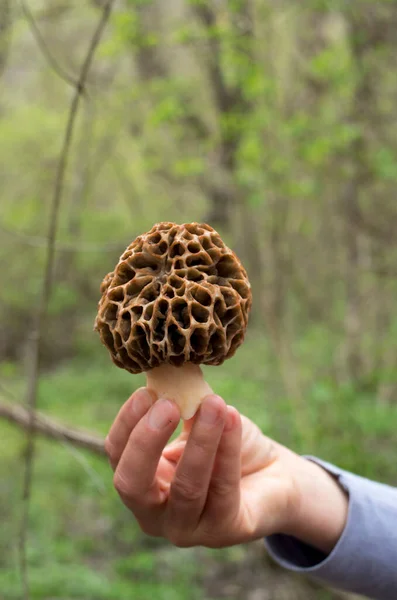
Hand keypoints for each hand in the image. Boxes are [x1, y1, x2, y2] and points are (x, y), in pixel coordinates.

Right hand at [105, 389, 347, 550]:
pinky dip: (227, 450)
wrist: (274, 473)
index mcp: (142, 481)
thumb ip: (181, 400)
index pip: (118, 455)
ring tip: (215, 404)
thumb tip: (166, 369)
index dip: (128, 422)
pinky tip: (232, 418)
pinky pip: (223, 490)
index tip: (150, 390)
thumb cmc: (227, 444)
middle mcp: (155, 513)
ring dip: (201, 440)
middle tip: (169, 405)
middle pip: (132, 484)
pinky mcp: (224, 531)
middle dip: (147, 441)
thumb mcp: (198, 419)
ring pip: (186, 487)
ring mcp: (188, 528)